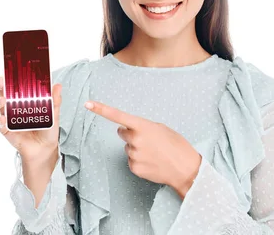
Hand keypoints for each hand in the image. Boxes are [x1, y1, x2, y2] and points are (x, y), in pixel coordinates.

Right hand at [0, 76, 62, 162]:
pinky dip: (0, 121)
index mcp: (23, 97)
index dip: (9, 76)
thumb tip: (58, 85)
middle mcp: (12, 105)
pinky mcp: (6, 130)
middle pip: (1, 91)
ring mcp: (8, 117)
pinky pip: (0, 125)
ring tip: (3, 101)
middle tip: (0, 82)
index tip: (8, 70)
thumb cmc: (46, 127)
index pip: (14, 83)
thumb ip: (54, 100)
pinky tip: (3, 119)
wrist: (44, 148)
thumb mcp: (53, 113)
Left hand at [84, 100, 200, 197]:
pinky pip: (131, 161)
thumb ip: (143, 127)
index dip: (101, 109)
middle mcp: (135, 140)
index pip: (117, 115)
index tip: (88, 103)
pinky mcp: (134, 168)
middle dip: (131, 134)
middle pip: (122, 133)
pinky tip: (152, 162)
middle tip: (148, 140)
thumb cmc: (176, 145)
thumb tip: (130, 130)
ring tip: (154, 153)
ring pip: (128, 148)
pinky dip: (139, 161)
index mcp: (142, 126)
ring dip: (137, 148)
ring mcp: (133, 155)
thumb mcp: (161, 128)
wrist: (186, 169)